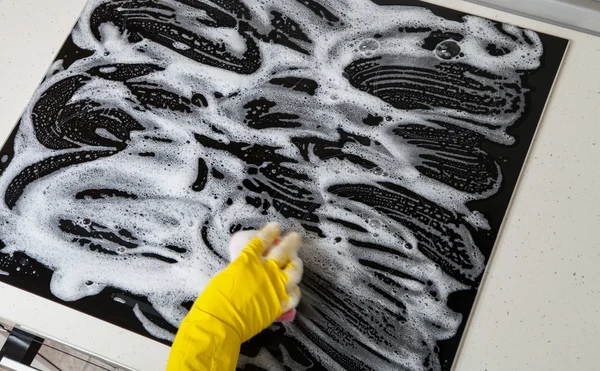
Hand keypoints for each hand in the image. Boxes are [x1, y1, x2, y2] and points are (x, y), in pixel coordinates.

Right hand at [194, 222, 302, 341]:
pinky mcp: (279, 304)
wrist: (220, 322)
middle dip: (291, 242)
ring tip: (297, 260)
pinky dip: (295, 290)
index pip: (262, 240)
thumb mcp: (225, 275)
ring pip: (294, 271)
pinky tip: (294, 288)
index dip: (270, 232)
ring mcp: (275, 287)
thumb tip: (244, 269)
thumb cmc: (214, 299)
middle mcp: (265, 270)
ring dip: (296, 263)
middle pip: (283, 251)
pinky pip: (294, 295)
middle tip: (295, 237)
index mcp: (248, 260)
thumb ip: (239, 269)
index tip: (275, 226)